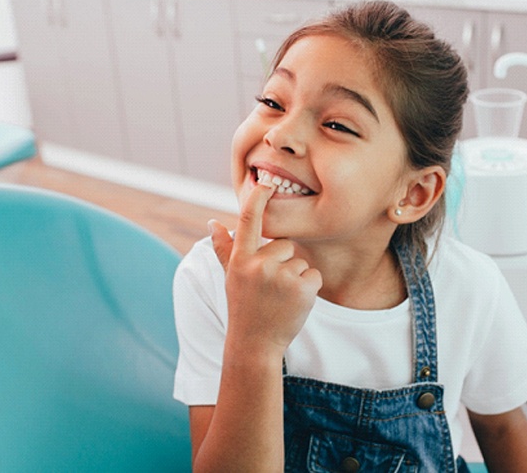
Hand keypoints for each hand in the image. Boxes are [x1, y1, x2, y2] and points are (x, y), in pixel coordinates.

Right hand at [209, 184, 321, 356]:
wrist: (255, 344)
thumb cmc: (243, 306)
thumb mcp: (230, 277)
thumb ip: (224, 248)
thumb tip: (212, 222)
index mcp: (240, 259)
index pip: (248, 220)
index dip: (257, 198)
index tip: (265, 182)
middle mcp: (259, 265)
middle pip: (285, 244)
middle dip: (283, 262)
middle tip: (271, 287)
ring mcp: (281, 277)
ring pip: (300, 261)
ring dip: (295, 277)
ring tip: (280, 297)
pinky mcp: (302, 288)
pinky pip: (314, 275)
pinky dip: (309, 288)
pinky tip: (294, 303)